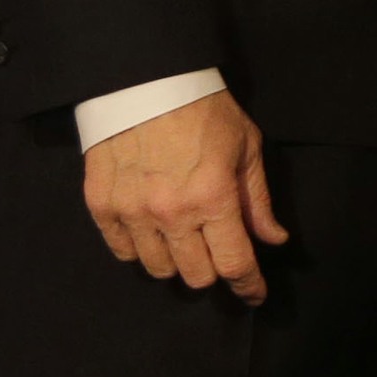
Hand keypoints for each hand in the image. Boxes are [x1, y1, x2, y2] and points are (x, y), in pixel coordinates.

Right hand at [84, 89, 286, 300]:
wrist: (145, 81)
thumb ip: (258, 200)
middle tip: (217, 249)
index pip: (234, 263)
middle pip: (196, 275)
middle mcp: (171, 213)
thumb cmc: (204, 110)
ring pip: (159, 269)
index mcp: (214, 197)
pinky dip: (141, 249)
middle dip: (214, 269)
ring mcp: (132, 212)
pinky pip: (123, 252)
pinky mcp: (102, 206)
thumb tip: (274, 239)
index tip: (255, 295)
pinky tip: (153, 229)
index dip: (248, 285)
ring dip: (177, 260)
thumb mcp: (246, 147)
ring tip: (184, 236)